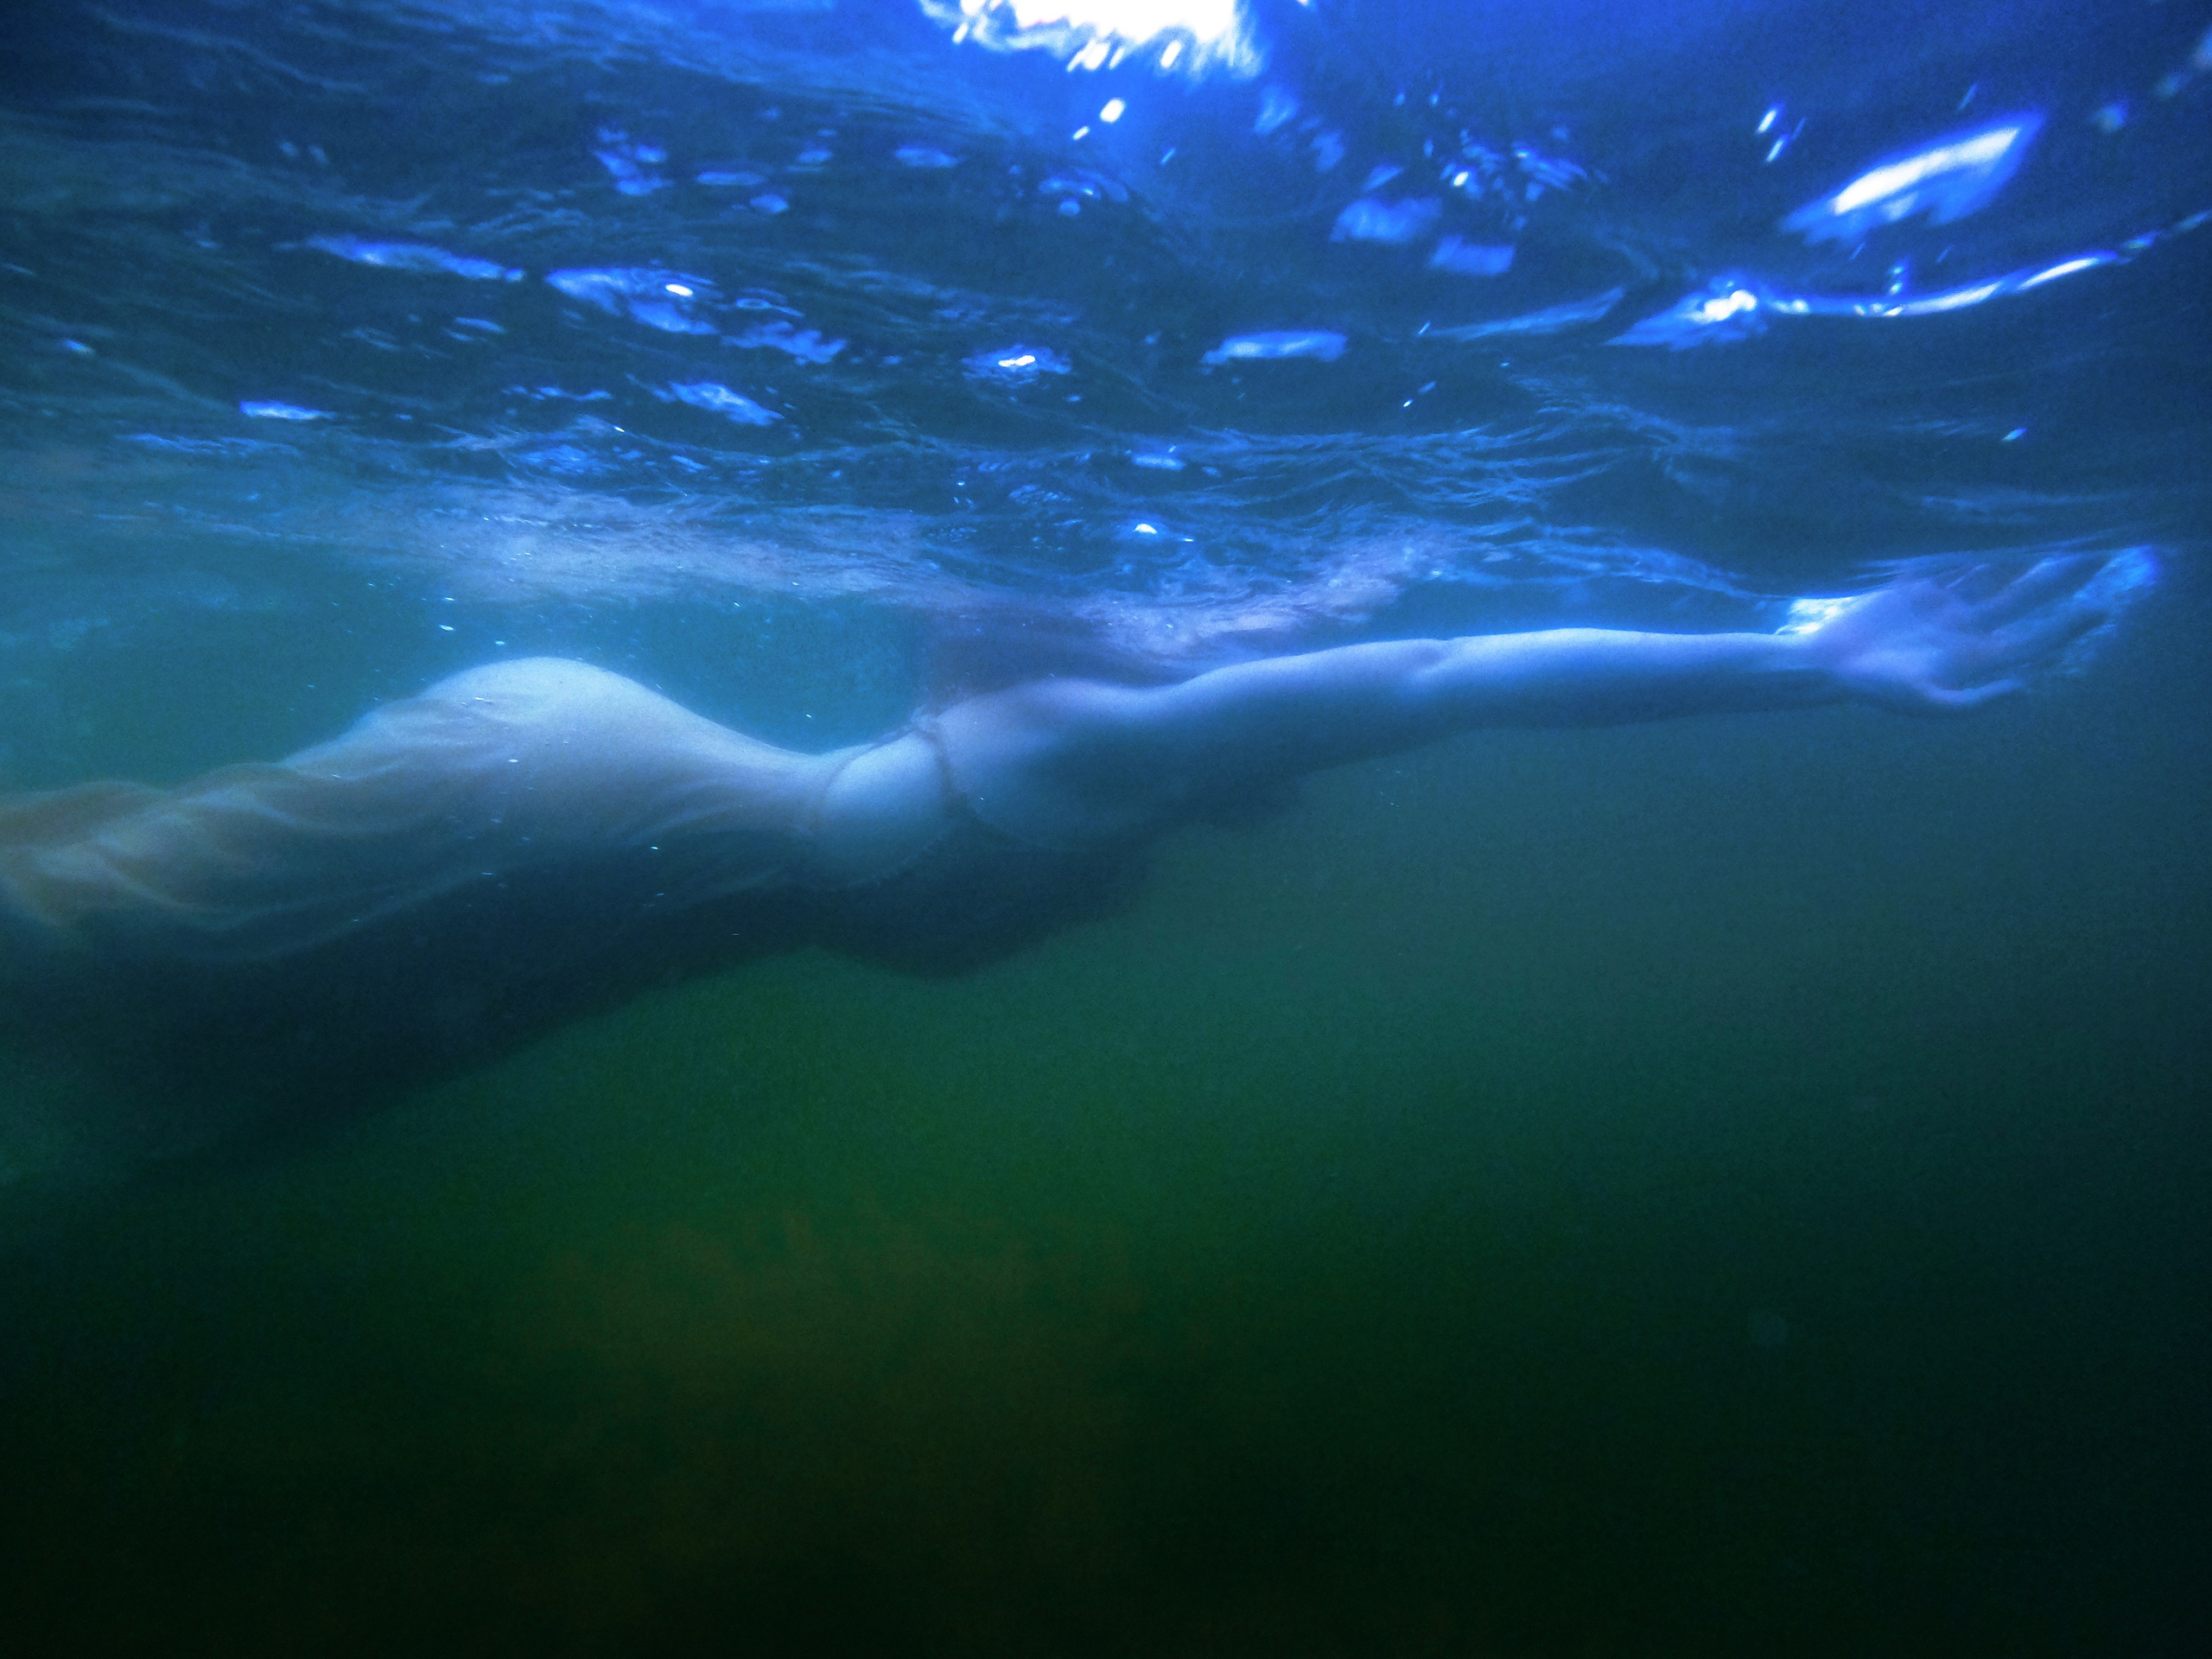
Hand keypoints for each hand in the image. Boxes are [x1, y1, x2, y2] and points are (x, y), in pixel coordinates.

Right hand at [1785, 553, 2145, 714]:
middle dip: (2060, 575)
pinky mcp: (1916, 584)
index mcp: (1974, 656)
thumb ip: (1975, 704)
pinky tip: (1993, 515)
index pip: (2032, 638)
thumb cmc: (1876, 691)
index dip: (2067, 626)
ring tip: (2055, 521)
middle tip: (2099, 549)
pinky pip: (1949, 557)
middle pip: (2023, 596)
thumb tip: (2026, 688)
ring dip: (2023, 550)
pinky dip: (1969, 539)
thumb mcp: (1926, 704)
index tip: (2102, 609)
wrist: (1827, 667)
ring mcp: (1943, 603)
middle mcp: (1966, 626)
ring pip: (1993, 570)